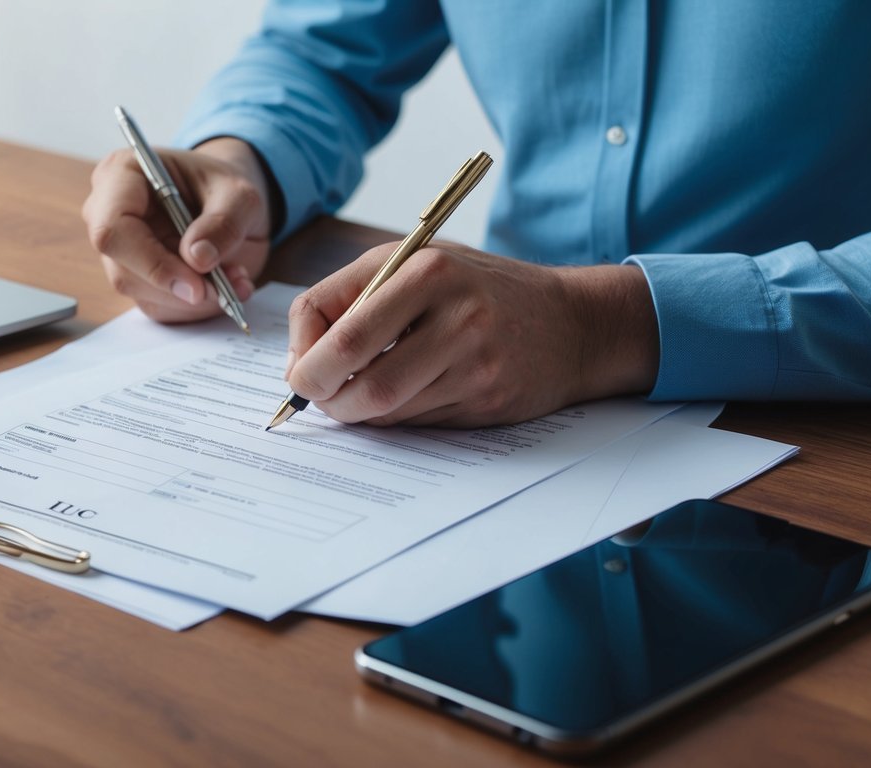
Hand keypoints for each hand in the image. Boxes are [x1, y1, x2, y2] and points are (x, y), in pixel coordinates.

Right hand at [82, 137, 271, 322]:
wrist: (227, 203)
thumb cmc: (222, 187)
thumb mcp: (240, 194)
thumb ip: (224, 221)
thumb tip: (198, 258)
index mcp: (121, 176)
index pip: (112, 229)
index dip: (150, 262)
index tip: (194, 283)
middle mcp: (108, 215)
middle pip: (124, 271)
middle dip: (178, 288)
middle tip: (224, 288)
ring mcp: (120, 253)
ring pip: (143, 294)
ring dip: (194, 300)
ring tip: (236, 280)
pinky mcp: (137, 280)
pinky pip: (160, 307)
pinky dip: (197, 306)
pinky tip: (225, 286)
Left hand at [285, 243, 659, 426]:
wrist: (572, 323)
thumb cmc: (477, 289)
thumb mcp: (415, 264)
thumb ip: (351, 297)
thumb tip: (299, 359)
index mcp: (426, 269)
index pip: (338, 326)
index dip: (304, 357)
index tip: (298, 368)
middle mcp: (454, 313)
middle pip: (358, 373)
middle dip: (321, 394)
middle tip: (313, 397)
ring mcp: (475, 360)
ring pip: (384, 406)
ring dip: (354, 411)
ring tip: (354, 396)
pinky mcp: (487, 399)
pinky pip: (415, 421)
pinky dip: (392, 417)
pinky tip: (401, 397)